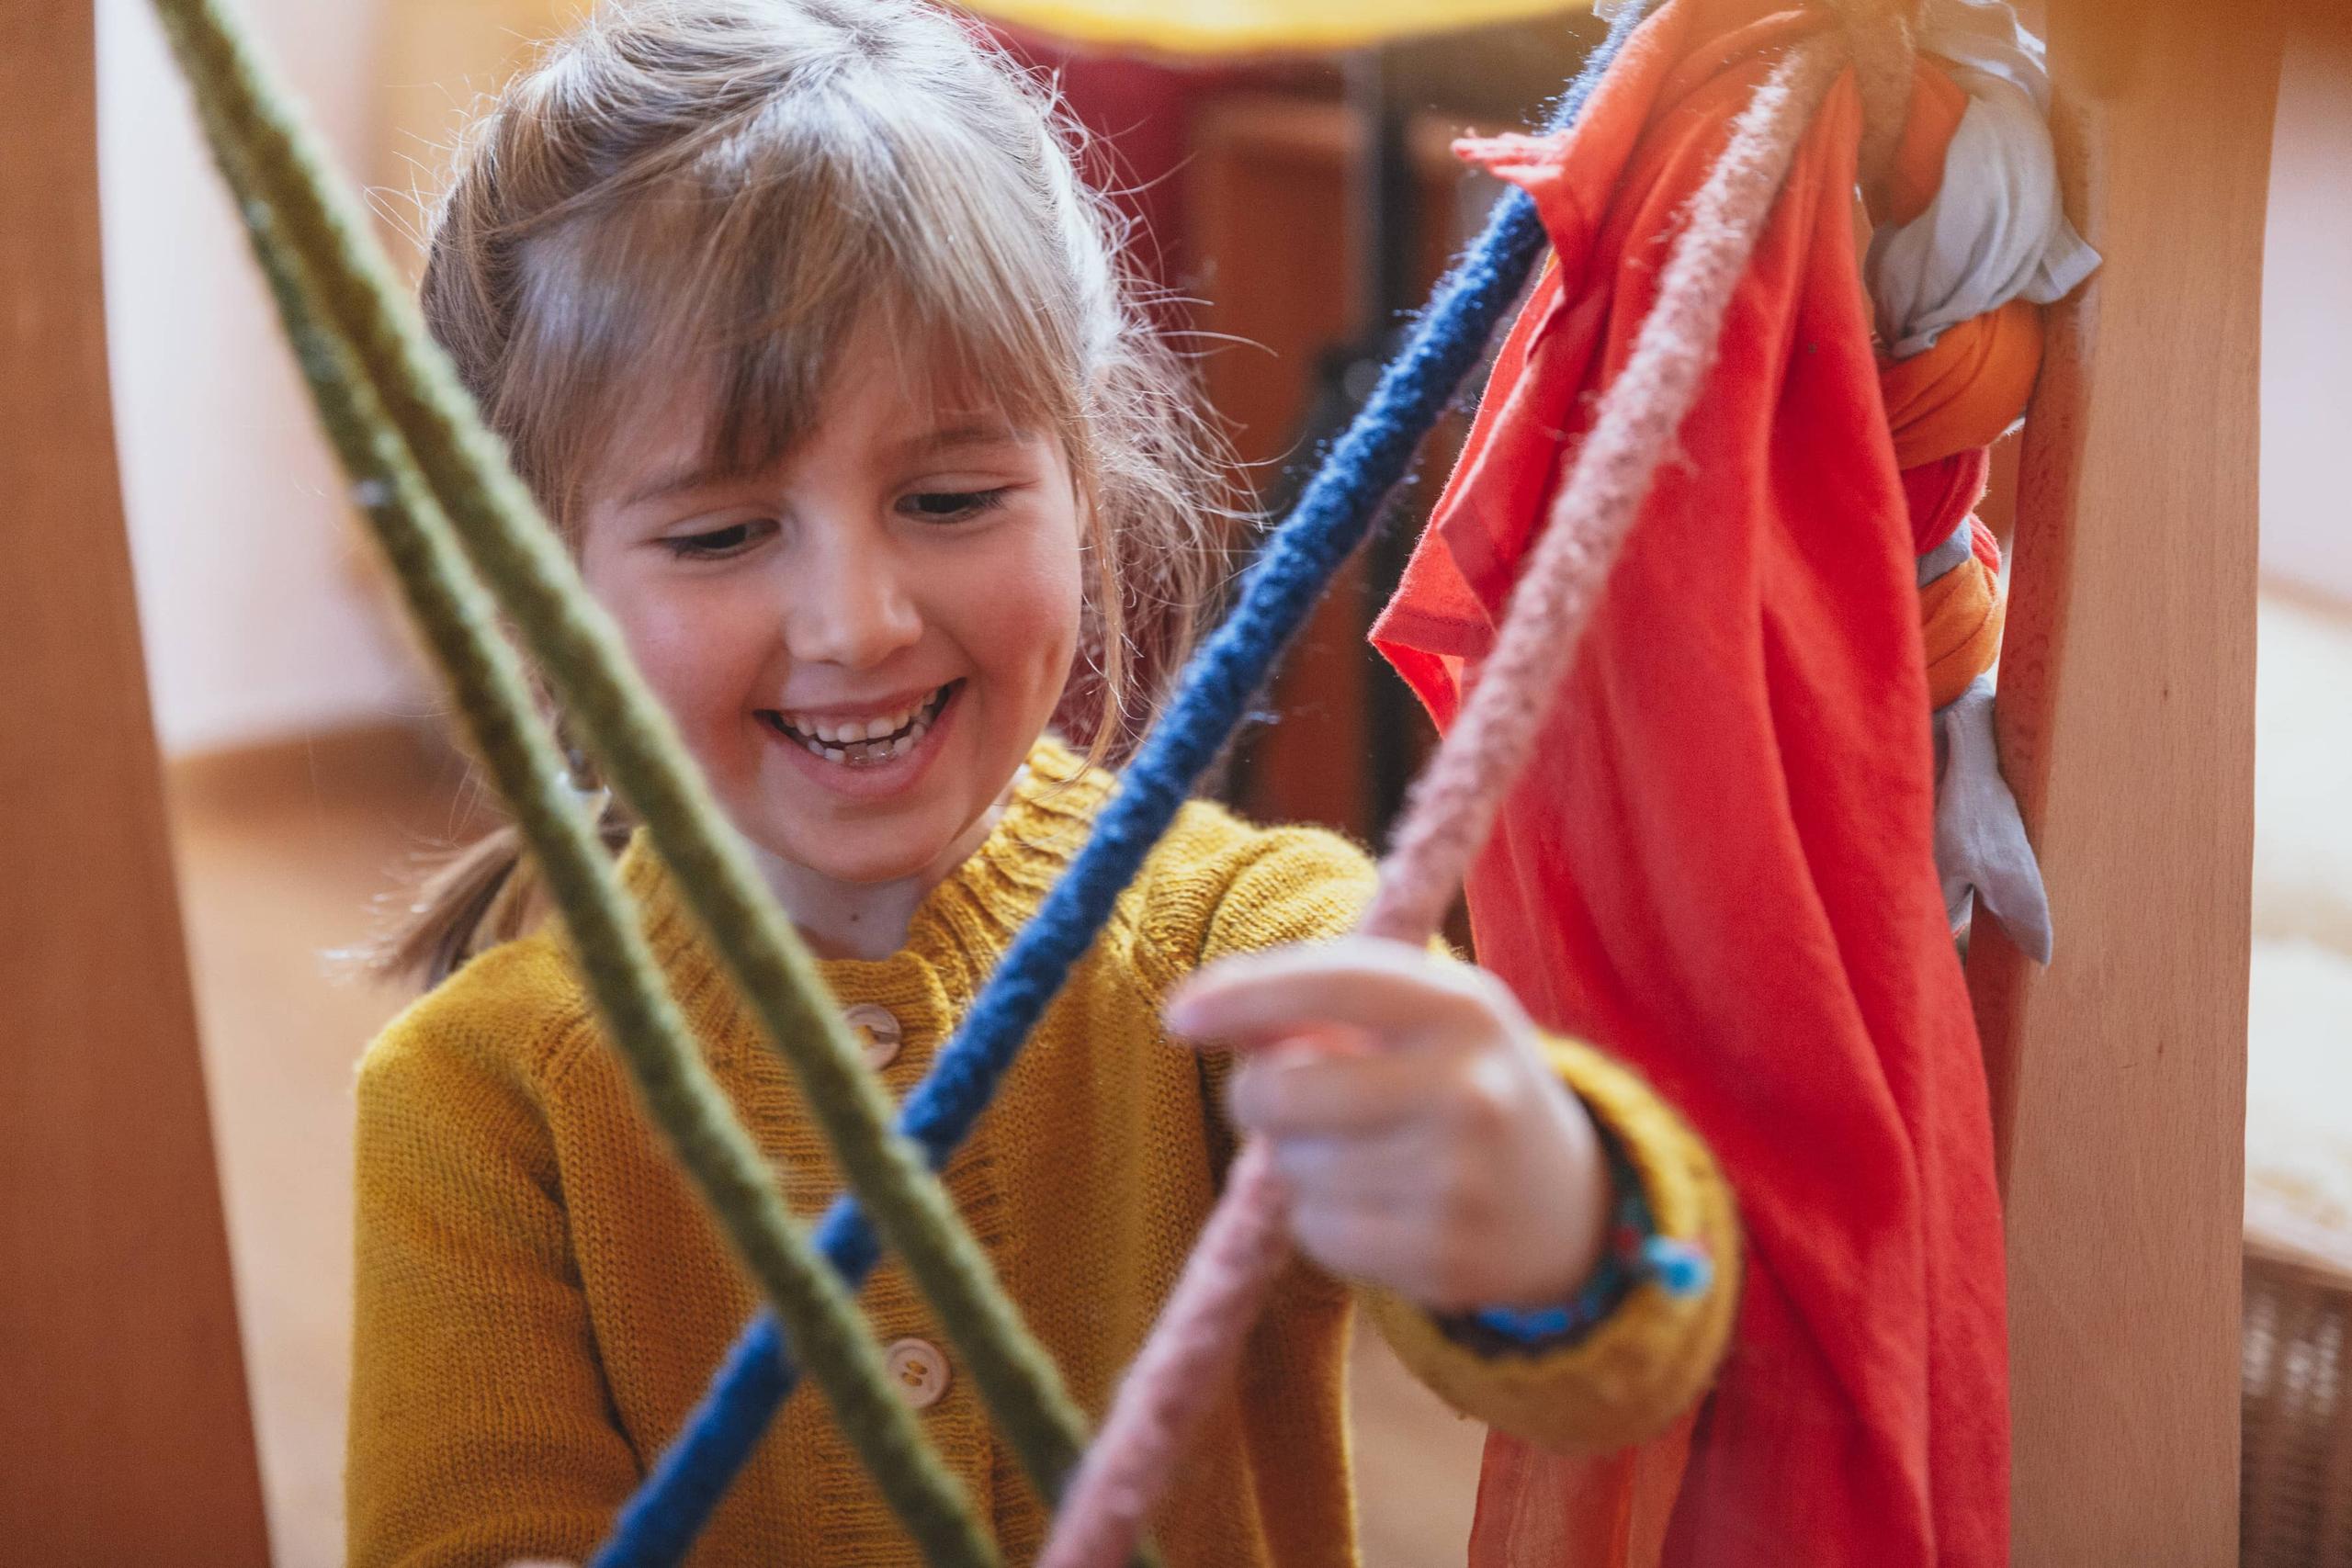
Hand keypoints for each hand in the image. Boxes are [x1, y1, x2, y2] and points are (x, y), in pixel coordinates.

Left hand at [1165, 936, 1609, 1314]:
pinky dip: (1321, 1220)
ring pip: (1293, 1166)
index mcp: (1465, 1009)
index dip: (1243, 996)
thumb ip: (1328, 998)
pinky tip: (1374, 1205)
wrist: (1572, 1205)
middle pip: (1285, 1088)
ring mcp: (1460, 1183)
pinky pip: (1317, 1235)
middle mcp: (1468, 1091)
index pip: (1331, 984)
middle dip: (1256, 1093)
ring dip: (1297, 1160)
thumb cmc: (1465, 1084)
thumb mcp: (1427, 1017)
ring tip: (1359, 1152)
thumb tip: (1201, 1011)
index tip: (1178, 1016)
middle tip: (1282, 1097)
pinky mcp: (1444, 1262)